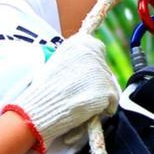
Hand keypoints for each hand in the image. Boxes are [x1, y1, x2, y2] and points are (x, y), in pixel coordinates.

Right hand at [3, 34, 120, 152]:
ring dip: (100, 95)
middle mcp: (92, 52)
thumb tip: (92, 62)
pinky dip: (104, 108)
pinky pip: (112, 101)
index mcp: (79, 42)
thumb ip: (75, 57)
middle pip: (105, 69)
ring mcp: (100, 71)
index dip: (92, 65)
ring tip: (80, 101)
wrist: (40, 108)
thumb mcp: (57, 61)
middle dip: (96, 81)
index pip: (98, 49)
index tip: (84, 75)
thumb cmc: (44, 89)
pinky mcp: (106, 90)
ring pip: (110, 85)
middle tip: (79, 92)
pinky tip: (88, 110)